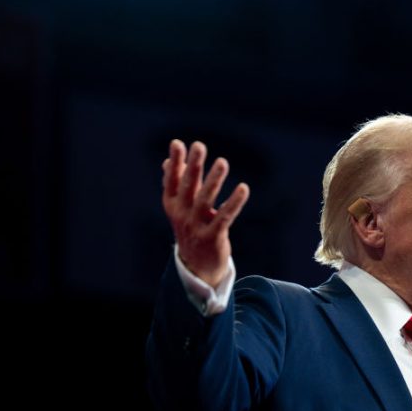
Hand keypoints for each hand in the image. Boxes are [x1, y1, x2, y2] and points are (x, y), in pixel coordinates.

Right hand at [162, 139, 249, 287]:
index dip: (175, 162)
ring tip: (222, 162)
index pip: (172, 180)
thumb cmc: (191, 230)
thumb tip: (168, 161)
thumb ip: (178, 184)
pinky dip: (234, 202)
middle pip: (188, 187)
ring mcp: (196, 227)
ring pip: (205, 200)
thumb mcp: (181, 208)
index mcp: (172, 205)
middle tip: (199, 146)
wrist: (197, 267)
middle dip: (194, 165)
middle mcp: (181, 215)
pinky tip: (243, 188)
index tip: (177, 143)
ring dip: (213, 180)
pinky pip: (224, 217)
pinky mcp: (212, 237)